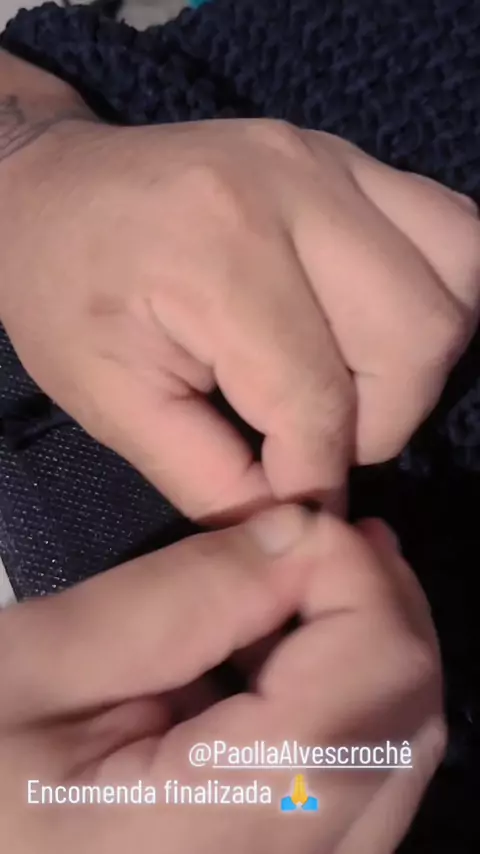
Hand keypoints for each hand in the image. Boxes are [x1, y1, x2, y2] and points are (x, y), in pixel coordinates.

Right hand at [0, 506, 444, 853]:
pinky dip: (351, 699)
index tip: (300, 520)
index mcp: (217, 833)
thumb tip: (302, 532)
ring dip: (368, 648)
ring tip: (303, 585)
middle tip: (314, 539)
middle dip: (376, 605)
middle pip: (407, 723)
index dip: (357, 577)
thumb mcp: (45, 662)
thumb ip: (186, 593)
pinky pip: (367, 784)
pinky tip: (285, 662)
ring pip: (400, 755)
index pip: (373, 683)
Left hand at [1, 55, 478, 519]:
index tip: (293, 498)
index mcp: (219, 257)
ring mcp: (332, 162)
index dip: (316, 475)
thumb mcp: (110, 405)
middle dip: (382, 419)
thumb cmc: (65, 296)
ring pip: (457, 276)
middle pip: (416, 337)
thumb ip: (210, 480)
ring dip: (417, 359)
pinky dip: (434, 295)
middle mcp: (294, 190)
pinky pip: (450, 230)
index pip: (318, 400)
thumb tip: (303, 523)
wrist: (52, 190)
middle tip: (317, 433)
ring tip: (351, 379)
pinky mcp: (350, 159)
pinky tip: (373, 326)